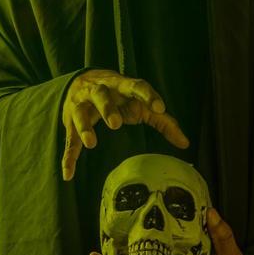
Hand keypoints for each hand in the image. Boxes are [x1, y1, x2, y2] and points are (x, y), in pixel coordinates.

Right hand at [61, 68, 188, 180]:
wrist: (82, 80)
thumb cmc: (120, 96)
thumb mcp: (141, 103)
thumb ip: (163, 121)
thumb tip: (185, 143)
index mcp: (121, 85)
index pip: (136, 85)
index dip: (148, 95)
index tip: (159, 107)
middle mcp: (99, 91)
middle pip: (101, 95)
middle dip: (108, 108)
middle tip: (116, 124)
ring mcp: (82, 105)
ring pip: (80, 113)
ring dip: (84, 127)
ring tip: (92, 143)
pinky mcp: (70, 122)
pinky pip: (69, 140)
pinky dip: (68, 157)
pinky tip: (68, 174)